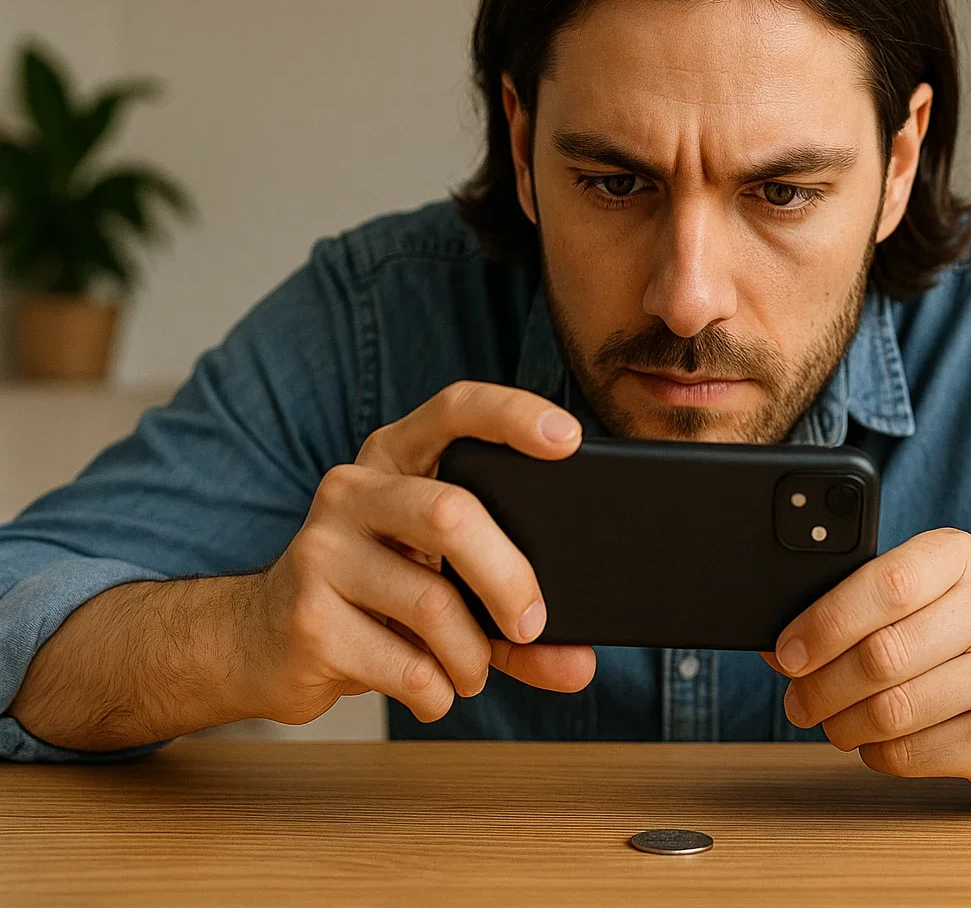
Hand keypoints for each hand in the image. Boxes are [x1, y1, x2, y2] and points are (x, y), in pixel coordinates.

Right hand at [238, 381, 597, 725]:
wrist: (258, 643)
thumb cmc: (375, 600)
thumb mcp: (445, 586)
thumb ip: (514, 617)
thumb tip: (580, 664)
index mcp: (395, 459)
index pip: (454, 409)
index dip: (512, 415)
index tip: (568, 438)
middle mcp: (352, 492)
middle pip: (451, 514)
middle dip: (509, 578)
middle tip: (532, 622)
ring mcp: (320, 553)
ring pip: (432, 604)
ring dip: (472, 657)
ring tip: (471, 673)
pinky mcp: (308, 621)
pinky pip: (405, 665)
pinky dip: (438, 691)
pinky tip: (433, 691)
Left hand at [762, 528, 970, 801]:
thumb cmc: (965, 643)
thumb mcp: (924, 601)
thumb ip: (858, 611)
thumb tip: (782, 648)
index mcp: (963, 558)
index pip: (887, 581)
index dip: (825, 621)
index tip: (788, 651)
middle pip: (881, 654)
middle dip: (821, 685)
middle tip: (798, 699)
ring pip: (892, 710)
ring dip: (842, 725)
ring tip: (833, 723)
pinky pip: (911, 753)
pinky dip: (877, 753)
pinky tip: (878, 741)